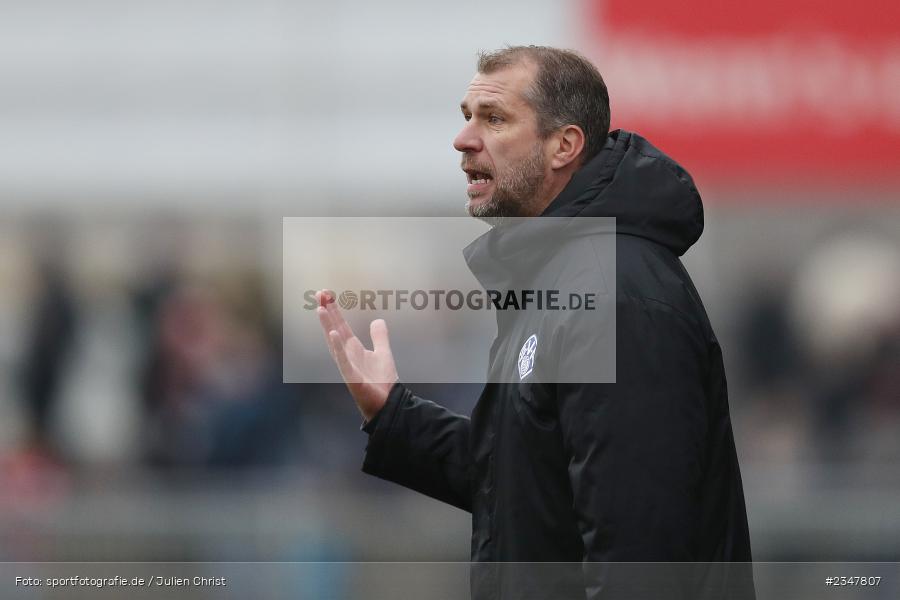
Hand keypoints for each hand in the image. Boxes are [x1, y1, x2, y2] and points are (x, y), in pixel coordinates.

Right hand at [315, 290, 398, 420]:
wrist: (387, 403)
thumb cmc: (382, 382)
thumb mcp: (383, 353)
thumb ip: (379, 337)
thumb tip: (377, 320)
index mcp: (353, 349)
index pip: (341, 325)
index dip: (334, 310)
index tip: (327, 294)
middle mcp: (346, 355)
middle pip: (334, 329)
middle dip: (327, 312)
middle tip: (319, 294)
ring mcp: (347, 366)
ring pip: (334, 343)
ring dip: (327, 326)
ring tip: (321, 309)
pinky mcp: (352, 377)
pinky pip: (343, 360)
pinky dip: (338, 348)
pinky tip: (333, 335)